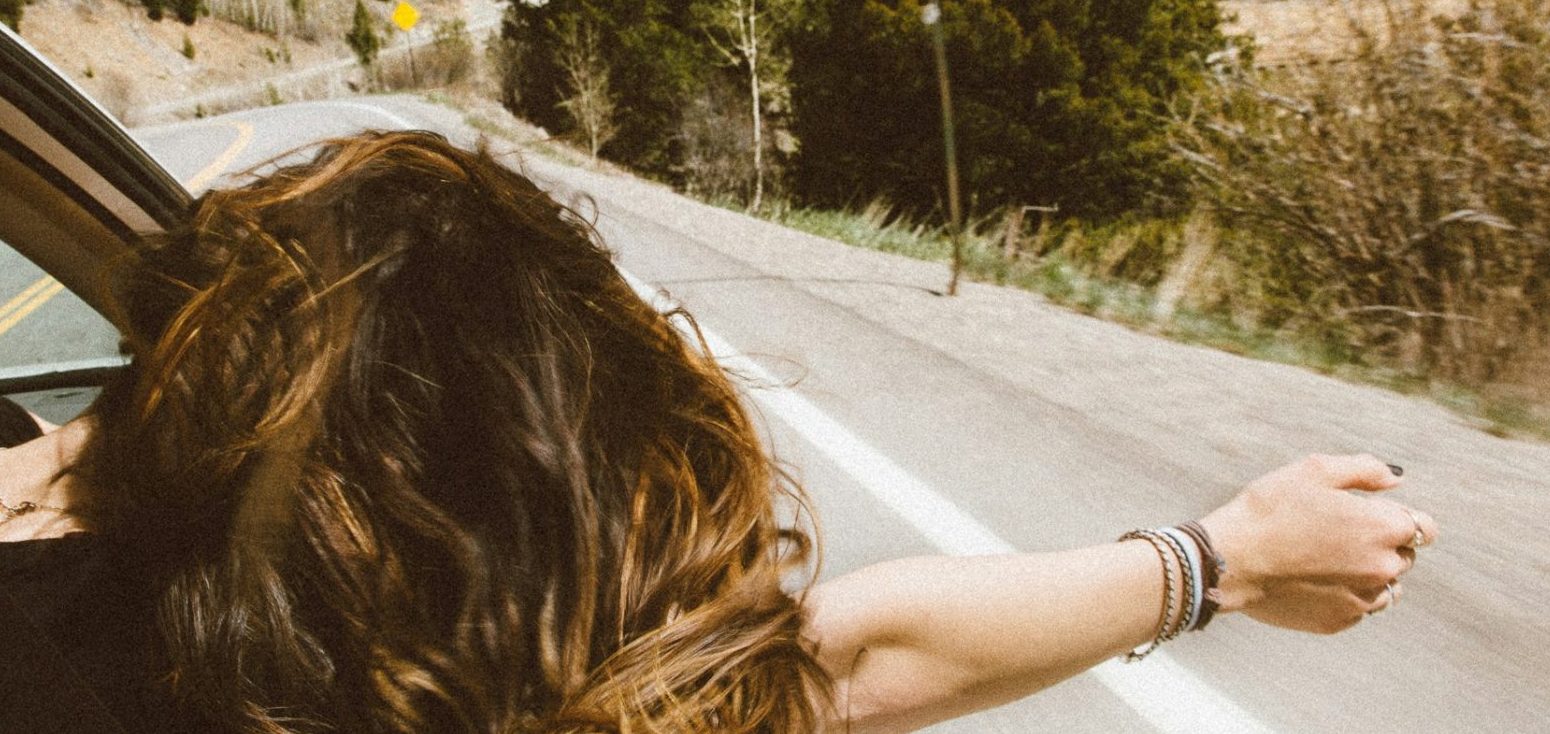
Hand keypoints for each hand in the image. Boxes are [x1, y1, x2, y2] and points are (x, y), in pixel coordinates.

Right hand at [1199, 453, 1437, 633]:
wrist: (1230, 560)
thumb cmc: (1269, 510)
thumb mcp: (1314, 471)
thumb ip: (1365, 470)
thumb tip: (1396, 480)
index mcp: (1383, 528)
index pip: (1425, 527)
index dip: (1400, 517)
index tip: (1372, 515)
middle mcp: (1383, 568)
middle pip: (1405, 557)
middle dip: (1382, 544)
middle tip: (1337, 534)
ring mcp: (1362, 599)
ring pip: (1385, 587)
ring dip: (1368, 573)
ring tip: (1326, 560)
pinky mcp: (1340, 621)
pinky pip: (1358, 608)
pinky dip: (1344, 595)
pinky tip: (1312, 580)